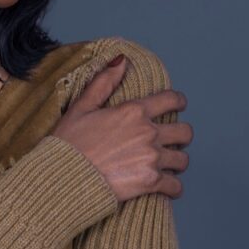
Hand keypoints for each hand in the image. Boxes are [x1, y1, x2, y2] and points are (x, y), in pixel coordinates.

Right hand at [50, 54, 192, 201]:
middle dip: (180, 136)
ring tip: (168, 167)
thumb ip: (103, 83)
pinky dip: (173, 188)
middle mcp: (148, 133)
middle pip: (184, 132)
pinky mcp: (150, 182)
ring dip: (176, 163)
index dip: (178, 102)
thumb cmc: (68, 144)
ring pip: (182, 160)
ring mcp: (151, 158)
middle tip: (172, 142)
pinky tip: (167, 188)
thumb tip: (121, 60)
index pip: (171, 100)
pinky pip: (175, 186)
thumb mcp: (81, 108)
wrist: (63, 178)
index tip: (179, 106)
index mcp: (133, 112)